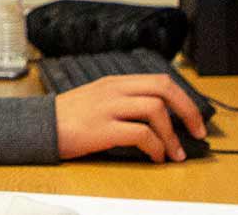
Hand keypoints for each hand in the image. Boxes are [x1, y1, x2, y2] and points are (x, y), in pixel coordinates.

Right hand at [52, 74, 206, 162]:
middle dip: (188, 111)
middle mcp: (114, 90)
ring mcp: (108, 107)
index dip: (184, 99)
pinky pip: (140, 134)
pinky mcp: (102, 128)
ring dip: (172, 134)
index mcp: (115, 82)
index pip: (160, 80)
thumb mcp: (97, 98)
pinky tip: (155, 157)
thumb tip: (158, 117)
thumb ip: (123, 100)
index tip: (194, 118)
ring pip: (155, 110)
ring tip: (175, 153)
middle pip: (164, 89)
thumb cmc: (68, 117)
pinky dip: (155, 147)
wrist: (39, 126)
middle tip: (197, 131)